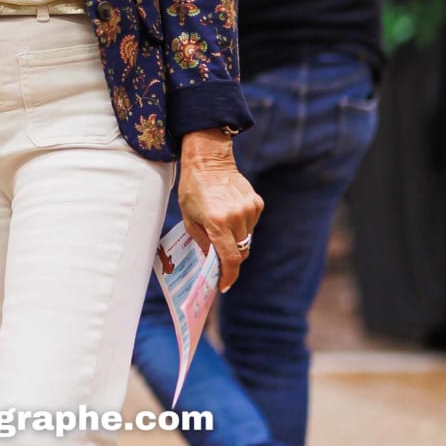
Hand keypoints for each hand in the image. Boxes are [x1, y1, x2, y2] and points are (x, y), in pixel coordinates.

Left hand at [176, 129, 262, 291]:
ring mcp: (248, 209)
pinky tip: (229, 215)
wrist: (208, 160)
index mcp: (217, 221)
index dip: (228, 275)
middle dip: (230, 259)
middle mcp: (236, 217)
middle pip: (240, 251)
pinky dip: (241, 227)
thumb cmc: (193, 188)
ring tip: (222, 231)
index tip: (223, 285)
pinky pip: (251, 225)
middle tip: (220, 262)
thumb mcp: (189, 217)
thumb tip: (213, 260)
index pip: (229, 258)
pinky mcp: (256, 203)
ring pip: (246, 239)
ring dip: (236, 242)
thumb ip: (202, 241)